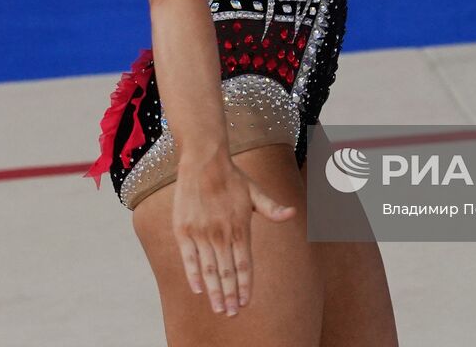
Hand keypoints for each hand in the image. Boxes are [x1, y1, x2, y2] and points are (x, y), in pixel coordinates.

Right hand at [172, 151, 296, 317]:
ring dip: (214, 291)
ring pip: (208, 269)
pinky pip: (188, 257)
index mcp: (240, 227)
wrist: (204, 160)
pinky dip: (193, 275)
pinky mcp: (183, 229)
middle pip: (227, 272)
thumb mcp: (255, 192)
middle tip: (231, 315)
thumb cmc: (232, 177)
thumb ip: (272, 208)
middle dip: (229, 296)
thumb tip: (292, 214)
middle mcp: (221, 233)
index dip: (245, 286)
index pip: (245, 264)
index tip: (245, 303)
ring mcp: (201, 232)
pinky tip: (199, 290)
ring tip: (217, 309)